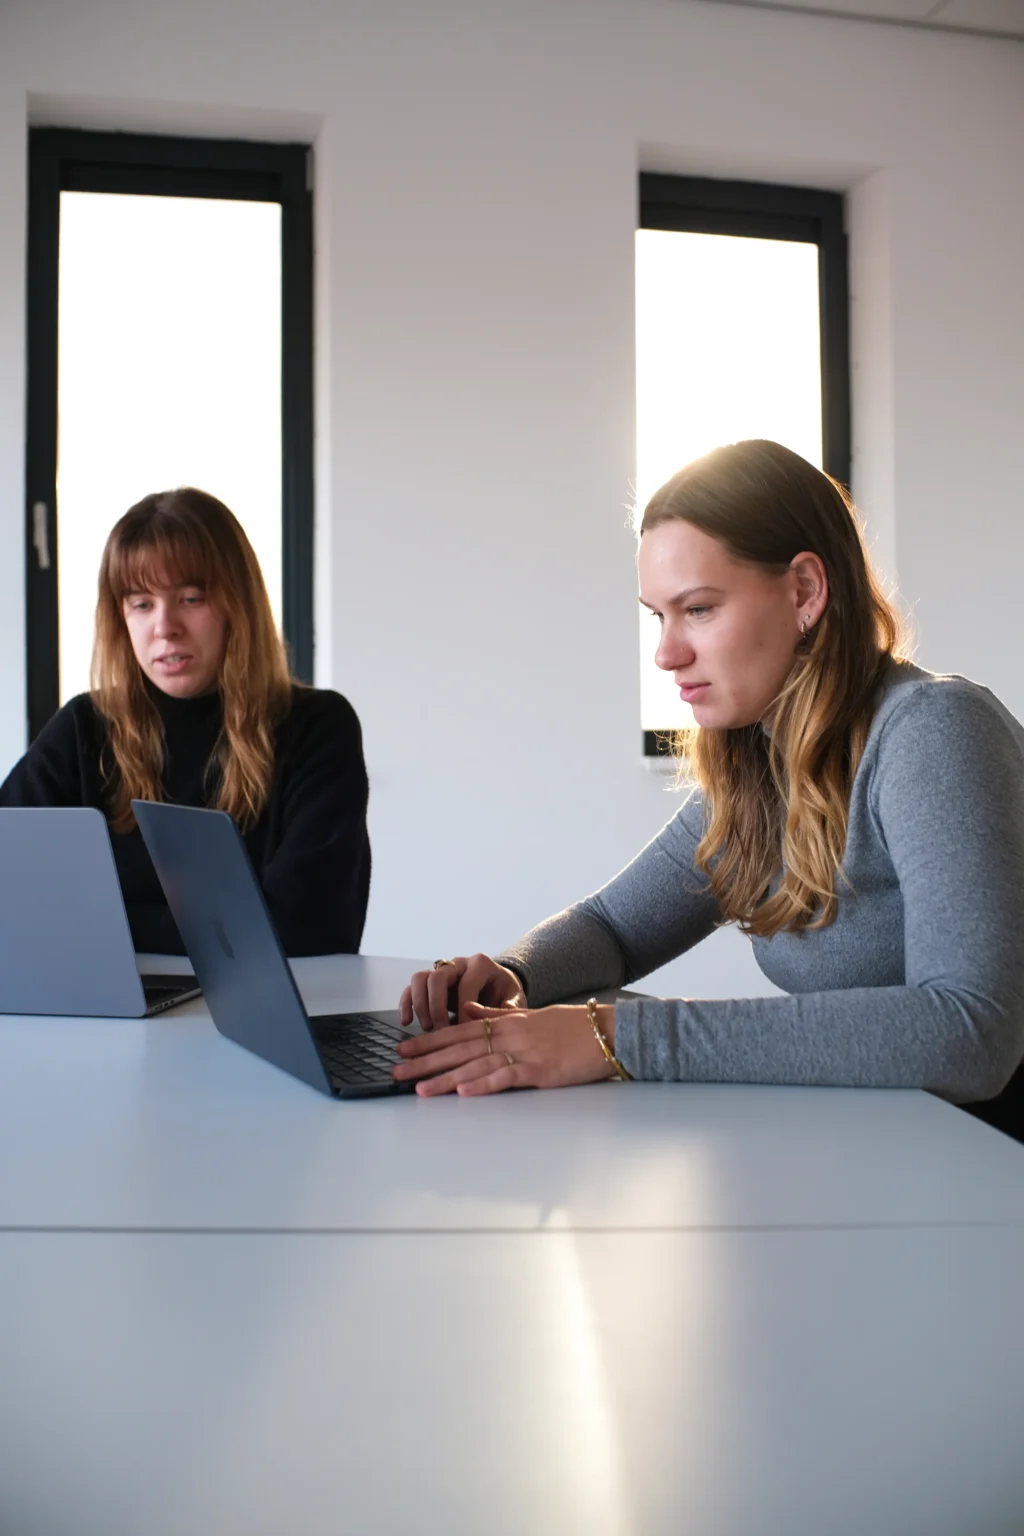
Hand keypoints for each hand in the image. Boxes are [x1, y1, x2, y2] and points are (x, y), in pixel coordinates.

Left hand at [393, 999, 620, 1095]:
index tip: (404, 1048)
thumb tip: (469, 1009)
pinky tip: (463, 1091)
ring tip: (420, 1088)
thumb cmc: (572, 1027)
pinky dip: (484, 1084)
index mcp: (507, 1022)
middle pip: (460, 1048)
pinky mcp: (540, 1070)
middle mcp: (510, 1035)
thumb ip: (498, 1013)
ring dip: (446, 1077)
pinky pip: (506, 1077)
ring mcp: (524, 1052)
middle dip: (426, 1060)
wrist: (608, 1032)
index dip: (429, 1041)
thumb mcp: (531, 1015)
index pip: (459, 1031)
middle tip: (397, 1070)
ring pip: (476, 1064)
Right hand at [399, 953, 525, 1029]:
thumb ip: (509, 1006)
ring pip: (420, 978)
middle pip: (438, 977)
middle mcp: (458, 963)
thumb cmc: (505, 992)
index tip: (464, 1032)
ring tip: (427, 1027)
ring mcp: (442, 971)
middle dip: (436, 1006)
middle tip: (440, 1029)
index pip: (466, 984)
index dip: (463, 1009)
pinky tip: (407, 1021)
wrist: (498, 986)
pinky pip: (411, 987)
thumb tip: (498, 1014)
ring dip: (420, 1004)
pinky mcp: (430, 982)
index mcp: (481, 964)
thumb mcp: (515, 997)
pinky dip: (406, 1003)